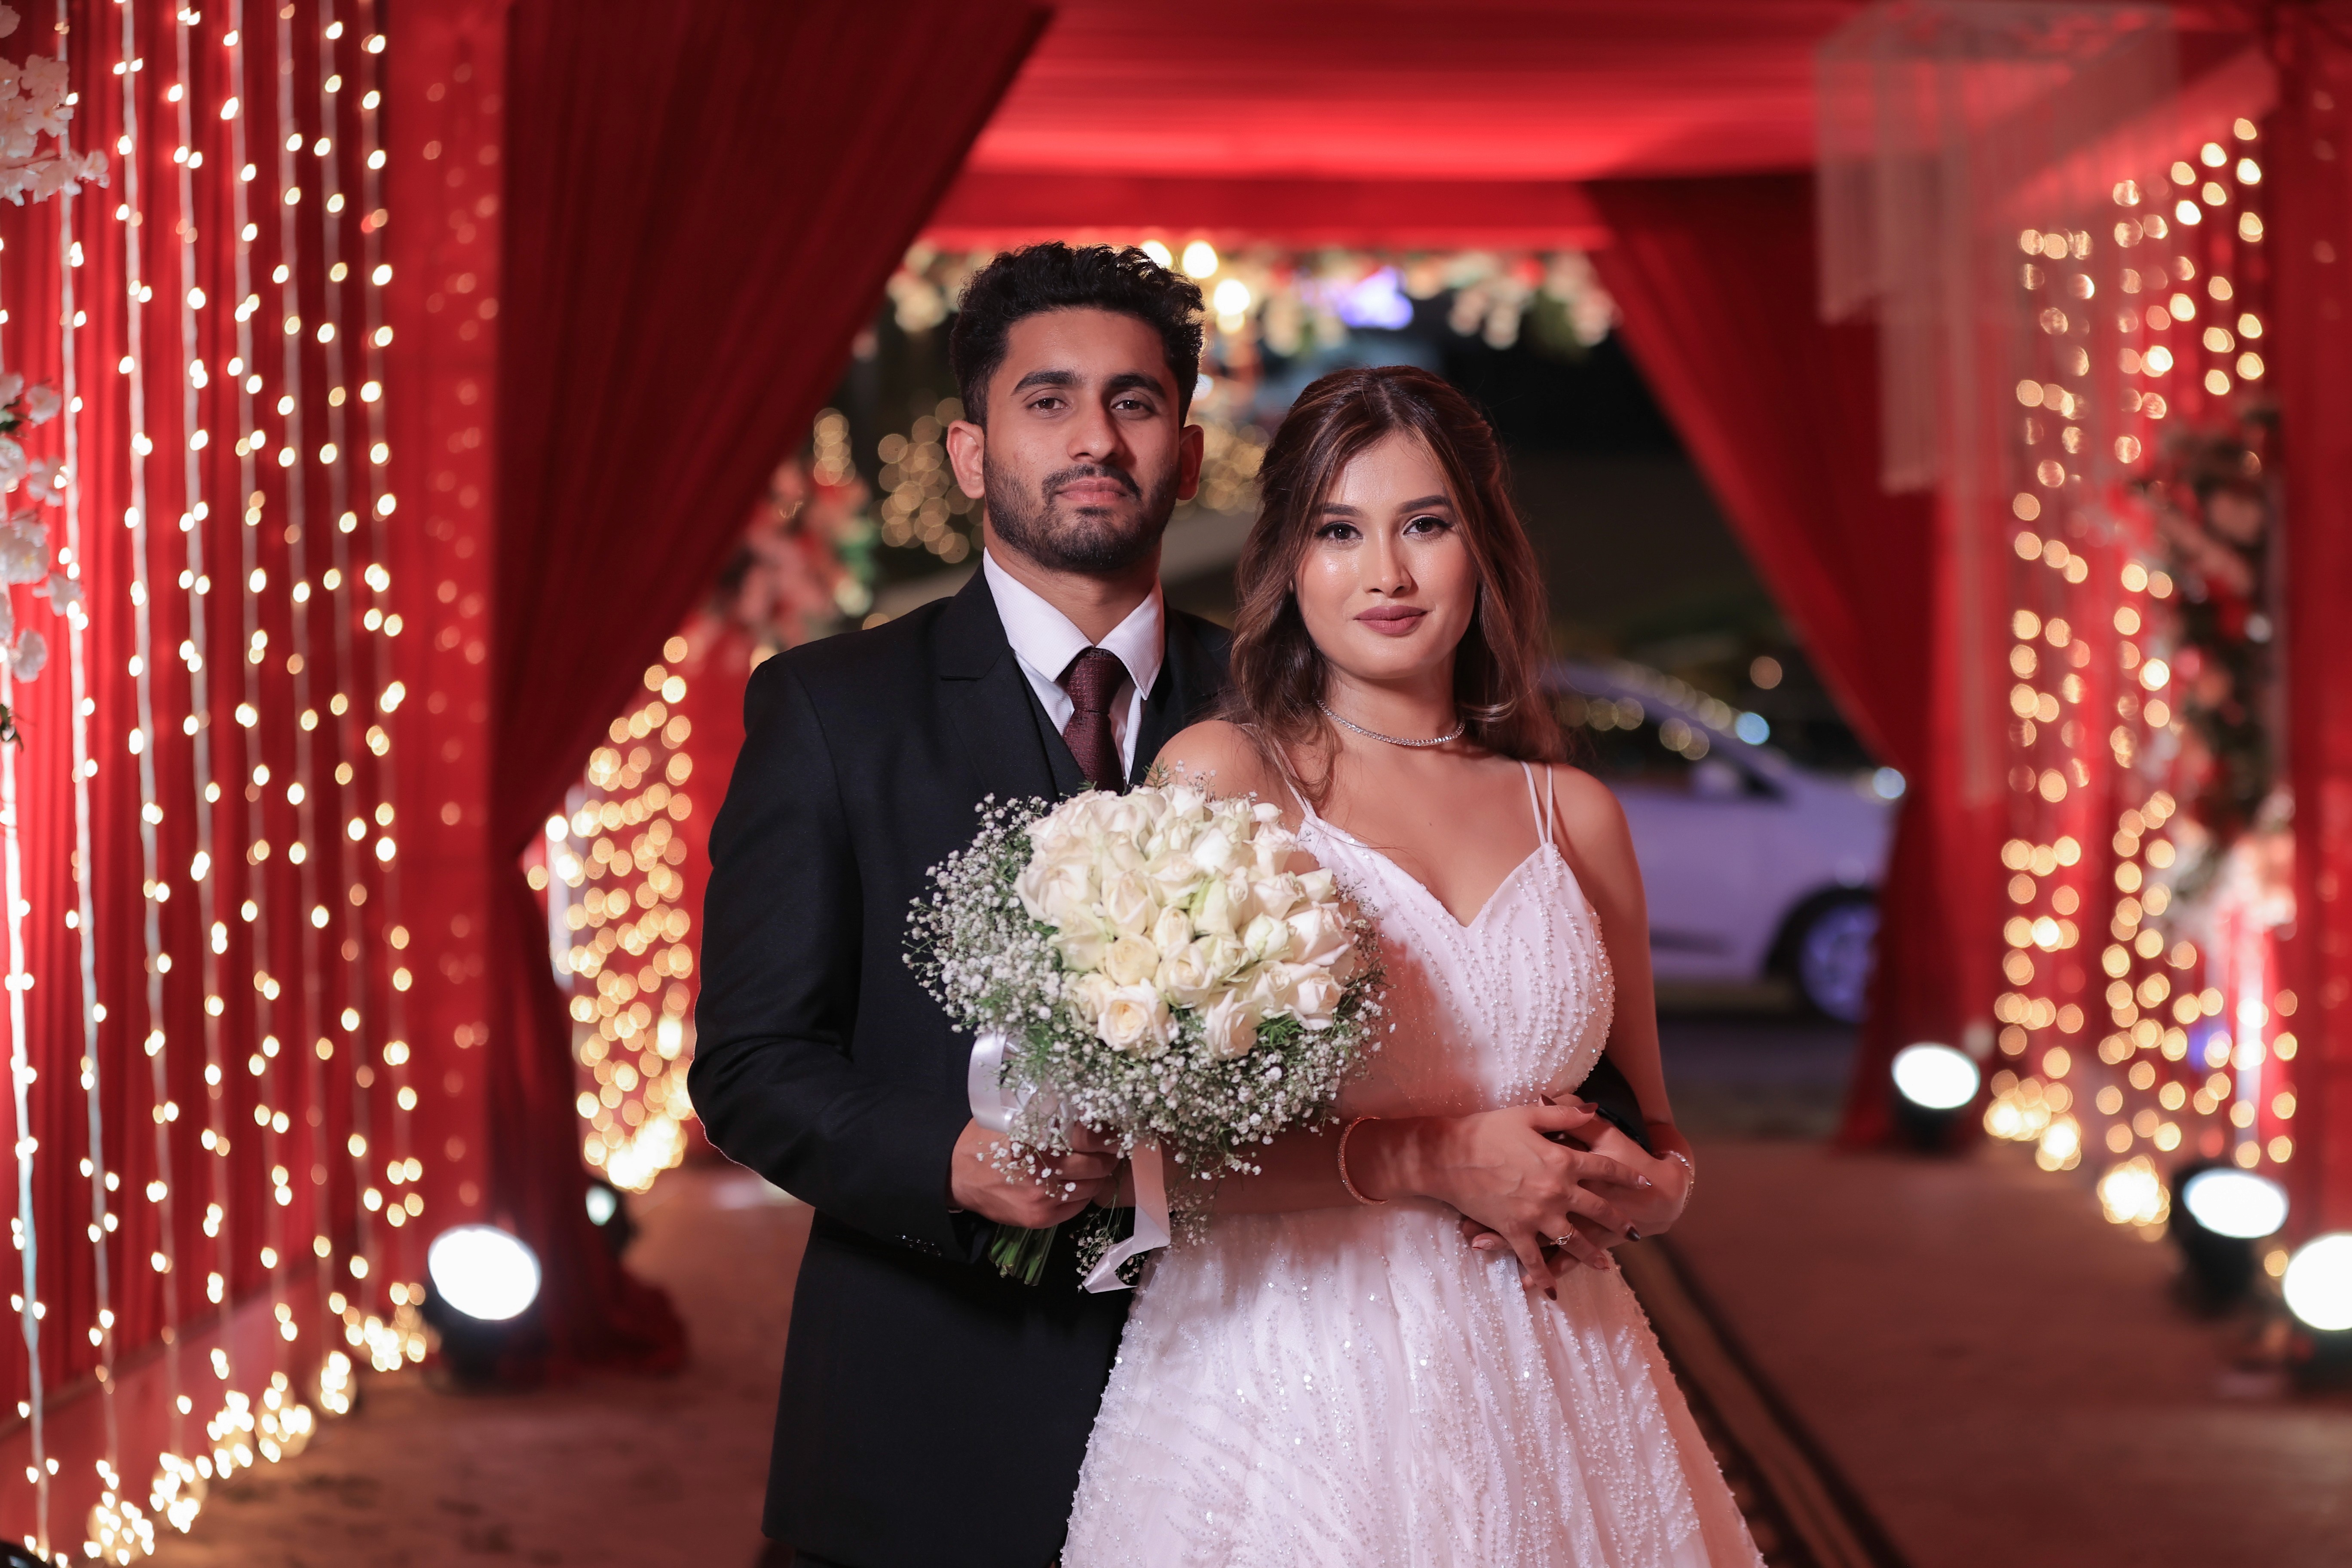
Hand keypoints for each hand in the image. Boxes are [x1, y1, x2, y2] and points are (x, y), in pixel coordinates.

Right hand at [948, 1118, 1118, 1229]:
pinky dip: (1082, 1195)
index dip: (1107, 1134)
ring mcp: (1042, 1196)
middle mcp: (1043, 1168)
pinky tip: (1075, 1184)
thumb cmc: (988, 1139)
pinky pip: (1077, 1207)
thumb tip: (1086, 1106)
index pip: (1090, 1136)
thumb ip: (1048, 1113)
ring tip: (1093, 1167)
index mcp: (1037, 1137)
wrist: (957, 1175)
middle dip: (1107, 1157)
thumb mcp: (1014, 1116)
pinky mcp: (1039, 1217)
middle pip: (1097, 1165)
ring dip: (1096, 1177)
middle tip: (1108, 1150)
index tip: (1112, 1131)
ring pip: (1091, 1188)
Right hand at [1350, 1102, 1646, 1299]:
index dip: (1627, 1176)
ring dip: (1591, 1254)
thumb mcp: (1528, 1114)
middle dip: (1618, 1222)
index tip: (1645, 1183)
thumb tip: (1595, 1107)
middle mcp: (1557, 1190)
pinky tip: (1552, 1291)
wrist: (1449, 1155)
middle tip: (1635, 1233)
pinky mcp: (1515, 1231)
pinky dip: (1543, 1277)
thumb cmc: (1486, 1129)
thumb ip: (1565, 1113)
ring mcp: (1537, 1214)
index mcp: (1562, 1160)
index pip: (1605, 1170)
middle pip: (1597, 1209)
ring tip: (1606, 1266)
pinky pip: (1534, 1259)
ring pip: (1573, 1239)